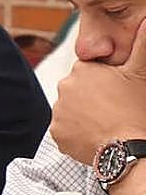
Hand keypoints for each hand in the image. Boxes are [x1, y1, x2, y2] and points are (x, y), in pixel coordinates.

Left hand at [52, 17, 145, 165]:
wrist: (128, 149)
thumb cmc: (136, 109)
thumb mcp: (141, 73)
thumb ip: (143, 45)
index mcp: (82, 69)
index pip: (91, 73)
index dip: (106, 83)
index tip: (118, 93)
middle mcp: (64, 87)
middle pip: (80, 91)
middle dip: (93, 98)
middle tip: (114, 110)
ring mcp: (58, 111)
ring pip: (73, 111)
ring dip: (85, 115)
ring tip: (107, 123)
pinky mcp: (57, 134)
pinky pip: (67, 131)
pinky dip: (79, 134)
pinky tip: (97, 136)